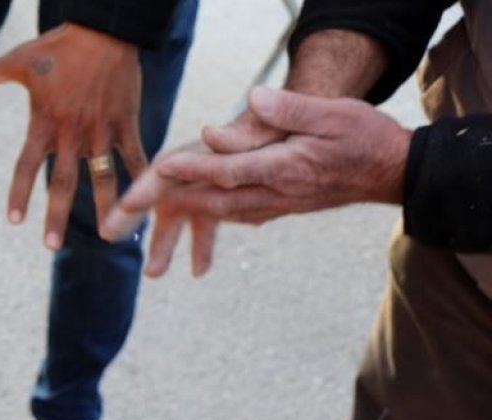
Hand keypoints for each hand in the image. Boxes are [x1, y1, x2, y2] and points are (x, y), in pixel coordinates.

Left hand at [0, 24, 143, 249]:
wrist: (105, 28)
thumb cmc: (61, 46)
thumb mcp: (21, 59)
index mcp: (45, 122)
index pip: (26, 165)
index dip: (19, 192)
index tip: (14, 220)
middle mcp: (72, 132)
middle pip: (63, 182)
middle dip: (56, 215)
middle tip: (50, 245)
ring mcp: (102, 130)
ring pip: (103, 177)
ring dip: (107, 209)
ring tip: (109, 236)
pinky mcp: (126, 122)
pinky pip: (135, 156)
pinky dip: (143, 180)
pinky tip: (148, 204)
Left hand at [104, 88, 411, 276]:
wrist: (391, 171)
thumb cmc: (364, 136)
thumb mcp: (334, 113)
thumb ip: (290, 109)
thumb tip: (251, 101)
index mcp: (284, 169)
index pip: (227, 170)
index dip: (192, 169)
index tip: (160, 169)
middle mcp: (275, 193)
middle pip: (211, 199)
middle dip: (168, 204)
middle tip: (128, 213)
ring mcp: (276, 204)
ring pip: (220, 210)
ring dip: (182, 214)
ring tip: (146, 217)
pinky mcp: (279, 207)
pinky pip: (236, 213)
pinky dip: (209, 215)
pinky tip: (193, 213)